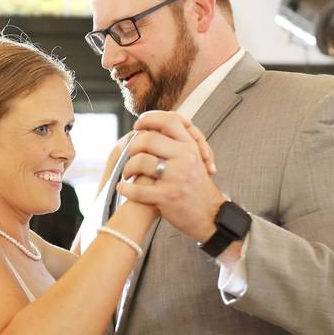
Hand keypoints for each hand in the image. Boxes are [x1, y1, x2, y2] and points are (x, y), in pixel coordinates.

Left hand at [117, 111, 226, 242]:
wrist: (210, 215)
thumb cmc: (196, 186)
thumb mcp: (194, 159)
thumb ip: (177, 143)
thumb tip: (151, 128)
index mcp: (191, 146)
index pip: (169, 120)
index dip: (149, 119)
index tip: (138, 126)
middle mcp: (185, 158)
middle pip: (149, 139)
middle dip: (133, 146)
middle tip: (130, 154)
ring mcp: (177, 177)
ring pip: (141, 161)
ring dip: (128, 168)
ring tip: (127, 174)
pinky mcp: (168, 196)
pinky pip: (138, 189)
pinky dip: (126, 189)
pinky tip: (123, 188)